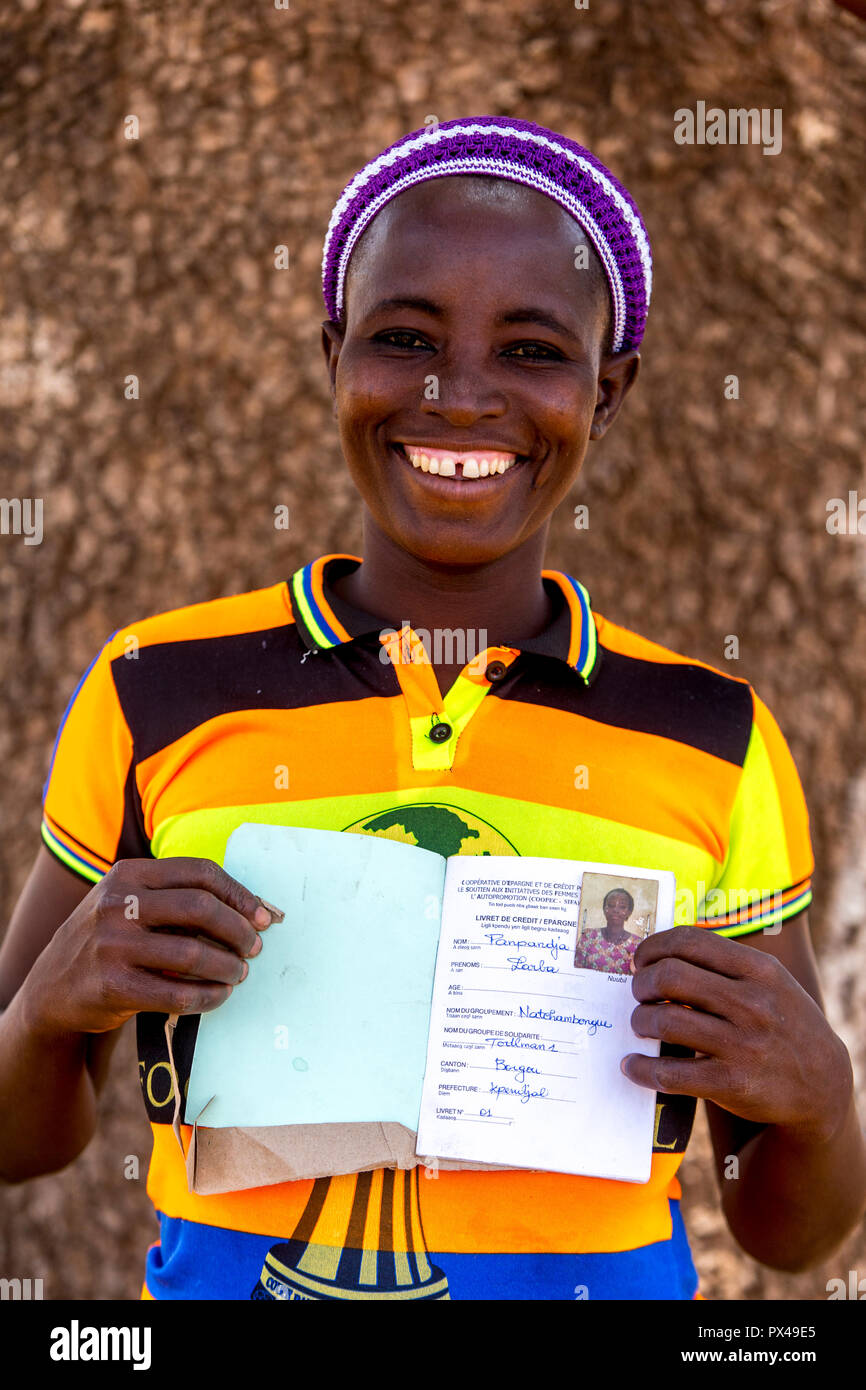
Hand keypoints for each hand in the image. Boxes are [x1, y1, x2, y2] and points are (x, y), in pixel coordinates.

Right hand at [19, 857, 280, 1037]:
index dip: (240, 894)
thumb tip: (255, 909)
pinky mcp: (113, 986)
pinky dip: (207, 997)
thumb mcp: (129, 903)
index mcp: (129, 874)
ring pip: (192, 952)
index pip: (200, 872)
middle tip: (255, 948)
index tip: (264, 916)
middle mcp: (117, 903)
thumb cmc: (110, 941)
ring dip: (227, 967)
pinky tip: (219, 996)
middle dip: (239, 929)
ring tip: (239, 974)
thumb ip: (177, 898)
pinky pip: (176, 993)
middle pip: (200, 907)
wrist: (51, 988)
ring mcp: (112, 945)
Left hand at [621, 924, 851, 1142]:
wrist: (824, 1086)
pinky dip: (641, 1068)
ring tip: (641, 1025)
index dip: (654, 947)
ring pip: (664, 1020)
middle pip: (669, 976)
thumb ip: (726, 965)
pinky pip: (670, 1073)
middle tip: (640, 994)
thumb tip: (661, 955)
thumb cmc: (784, 1025)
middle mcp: (752, 1004)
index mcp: (759, 970)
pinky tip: (633, 1065)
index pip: (690, 941)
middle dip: (641, 984)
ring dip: (640, 1021)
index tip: (641, 960)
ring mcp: (743, 1045)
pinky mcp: (732, 1083)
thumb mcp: (772, 983)